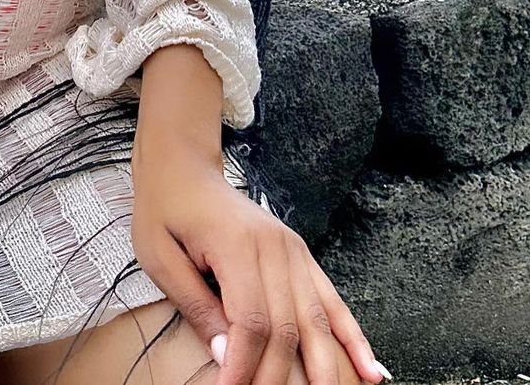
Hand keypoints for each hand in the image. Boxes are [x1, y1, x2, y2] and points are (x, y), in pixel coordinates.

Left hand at [131, 142, 390, 384]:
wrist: (183, 166)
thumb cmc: (166, 209)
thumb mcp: (160, 256)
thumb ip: (195, 304)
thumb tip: (225, 354)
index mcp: (237, 245)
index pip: (251, 321)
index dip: (243, 365)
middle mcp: (274, 247)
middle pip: (286, 327)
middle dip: (278, 377)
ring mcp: (293, 249)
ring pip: (315, 318)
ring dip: (326, 367)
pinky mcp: (300, 253)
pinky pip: (331, 298)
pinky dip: (352, 335)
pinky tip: (369, 368)